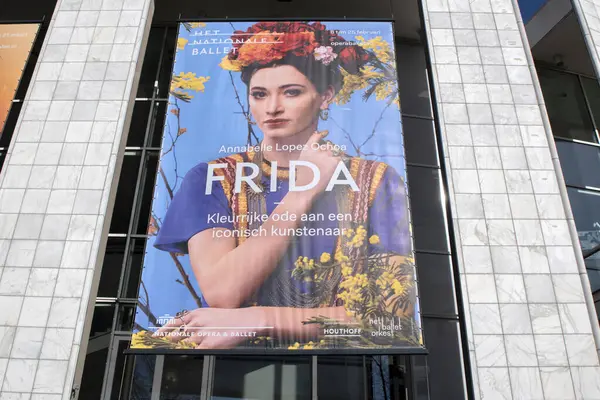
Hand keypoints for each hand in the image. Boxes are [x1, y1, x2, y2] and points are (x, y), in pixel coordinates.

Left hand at [154, 307, 268, 348]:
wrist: (244, 320)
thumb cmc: (229, 318)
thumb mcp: (210, 314)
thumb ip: (197, 321)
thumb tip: (186, 330)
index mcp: (195, 314)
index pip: (174, 323)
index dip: (163, 331)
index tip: (155, 336)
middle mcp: (195, 323)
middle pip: (175, 336)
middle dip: (168, 343)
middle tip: (163, 348)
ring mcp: (201, 334)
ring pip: (182, 345)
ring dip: (178, 349)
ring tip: (176, 352)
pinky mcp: (208, 344)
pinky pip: (193, 351)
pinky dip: (189, 354)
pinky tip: (188, 356)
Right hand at [295, 130, 341, 195]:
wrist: (305, 188)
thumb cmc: (303, 178)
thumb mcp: (302, 162)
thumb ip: (309, 153)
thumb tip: (318, 147)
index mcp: (307, 148)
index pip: (316, 136)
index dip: (322, 134)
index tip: (326, 133)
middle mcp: (318, 149)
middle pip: (329, 146)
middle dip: (330, 152)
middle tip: (327, 162)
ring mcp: (326, 155)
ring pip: (335, 152)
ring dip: (335, 158)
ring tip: (330, 168)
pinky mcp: (334, 162)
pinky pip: (341, 159)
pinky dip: (340, 163)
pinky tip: (336, 169)